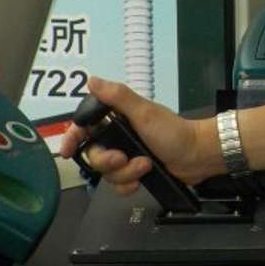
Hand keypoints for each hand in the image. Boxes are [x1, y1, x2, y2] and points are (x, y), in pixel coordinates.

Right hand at [56, 76, 213, 193]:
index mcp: (118, 118)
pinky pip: (118, 185)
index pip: (86, 127)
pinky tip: (141, 180)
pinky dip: (128, 185)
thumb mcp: (144, 112)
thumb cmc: (173, 131)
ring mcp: (126, 155)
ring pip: (107, 173)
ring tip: (144, 166)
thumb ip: (118, 96)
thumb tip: (92, 80)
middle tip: (123, 158)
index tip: (67, 151)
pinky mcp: (134, 172)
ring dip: (124, 173)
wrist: (198, 157)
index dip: (72, 138)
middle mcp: (119, 136)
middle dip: (107, 161)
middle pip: (94, 155)